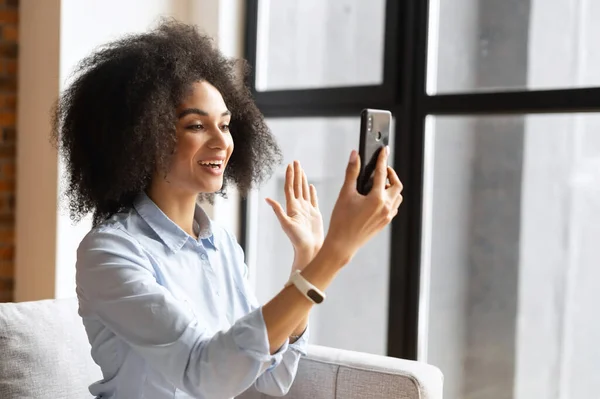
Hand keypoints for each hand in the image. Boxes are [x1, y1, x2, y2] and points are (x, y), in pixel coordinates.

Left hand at [266, 161, 324, 269]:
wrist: (309, 250)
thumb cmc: (297, 239)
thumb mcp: (286, 224)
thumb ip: (278, 210)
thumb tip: (267, 199)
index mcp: (292, 207)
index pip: (290, 188)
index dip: (290, 176)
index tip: (290, 165)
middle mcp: (299, 207)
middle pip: (297, 186)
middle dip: (297, 173)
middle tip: (296, 161)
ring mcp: (307, 210)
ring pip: (304, 191)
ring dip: (303, 180)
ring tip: (302, 170)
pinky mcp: (315, 214)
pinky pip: (313, 200)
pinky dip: (312, 192)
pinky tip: (311, 186)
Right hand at [323, 146, 402, 265]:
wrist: (342, 245)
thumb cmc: (341, 220)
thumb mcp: (345, 194)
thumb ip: (351, 172)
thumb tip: (355, 155)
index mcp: (377, 199)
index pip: (382, 173)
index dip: (382, 159)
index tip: (384, 150)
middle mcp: (386, 207)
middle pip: (396, 184)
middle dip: (390, 174)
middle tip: (381, 168)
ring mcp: (387, 216)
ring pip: (397, 196)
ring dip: (391, 187)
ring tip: (377, 183)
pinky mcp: (385, 222)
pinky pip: (394, 207)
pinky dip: (389, 198)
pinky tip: (377, 198)